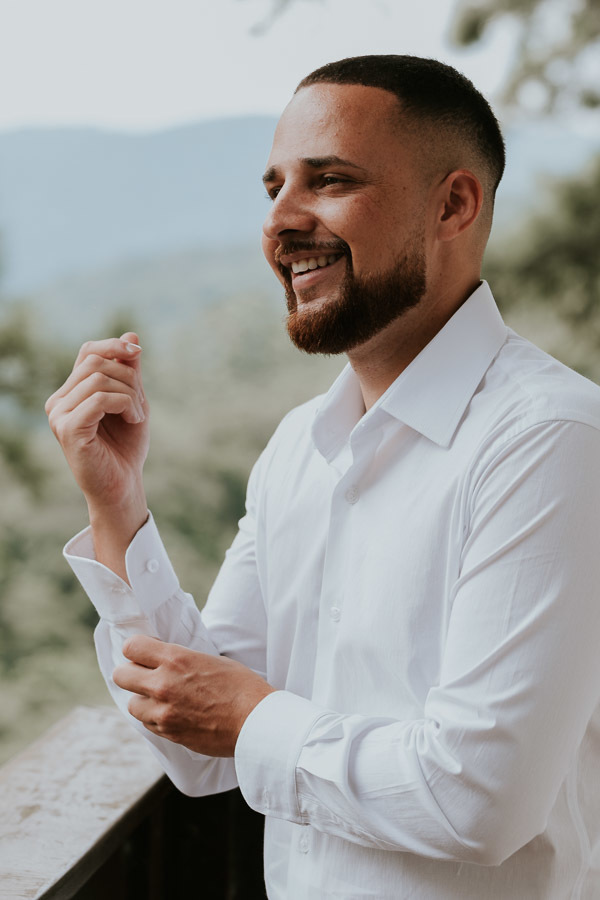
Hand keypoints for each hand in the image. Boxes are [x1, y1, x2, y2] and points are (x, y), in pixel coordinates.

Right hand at [45, 332, 149, 577]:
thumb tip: (131, 335)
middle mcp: (58, 402)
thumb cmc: (126, 448)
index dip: (113, 347)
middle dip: (128, 376)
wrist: (123, 487)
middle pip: (95, 362)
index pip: (88, 352)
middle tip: (141, 403)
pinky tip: (135, 420)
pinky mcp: (68, 430)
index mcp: (71, 393)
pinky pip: (100, 399)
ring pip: (99, 379)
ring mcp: (59, 416)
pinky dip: (125, 403)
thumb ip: (130, 372)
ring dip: (130, 393)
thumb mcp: (133, 402)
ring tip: (139, 416)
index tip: (137, 354)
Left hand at [113, 635, 275, 756]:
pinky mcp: (169, 733)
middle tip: (146, 675)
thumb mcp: (211, 659)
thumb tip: (165, 659)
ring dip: (143, 700)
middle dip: (131, 673)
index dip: (136, 649)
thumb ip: (182, 659)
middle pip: (121, 675)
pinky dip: (156, 719)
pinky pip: (148, 724)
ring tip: (162, 699)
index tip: (146, 653)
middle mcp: (163, 684)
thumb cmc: (242, 686)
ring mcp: (163, 712)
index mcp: (176, 659)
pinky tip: (174, 714)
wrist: (255, 722)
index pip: (131, 646)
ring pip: (131, 704)